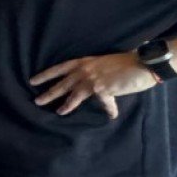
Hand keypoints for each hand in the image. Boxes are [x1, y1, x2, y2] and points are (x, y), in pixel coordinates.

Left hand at [30, 51, 155, 117]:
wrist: (143, 62)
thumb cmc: (127, 61)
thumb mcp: (105, 65)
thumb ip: (96, 75)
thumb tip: (95, 87)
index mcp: (85, 62)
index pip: (60, 68)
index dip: (46, 74)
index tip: (33, 80)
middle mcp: (86, 70)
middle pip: (62, 83)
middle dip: (49, 92)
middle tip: (36, 101)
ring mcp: (93, 80)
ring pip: (73, 94)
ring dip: (65, 104)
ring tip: (58, 112)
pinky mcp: (103, 89)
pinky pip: (103, 103)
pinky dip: (109, 109)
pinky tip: (111, 115)